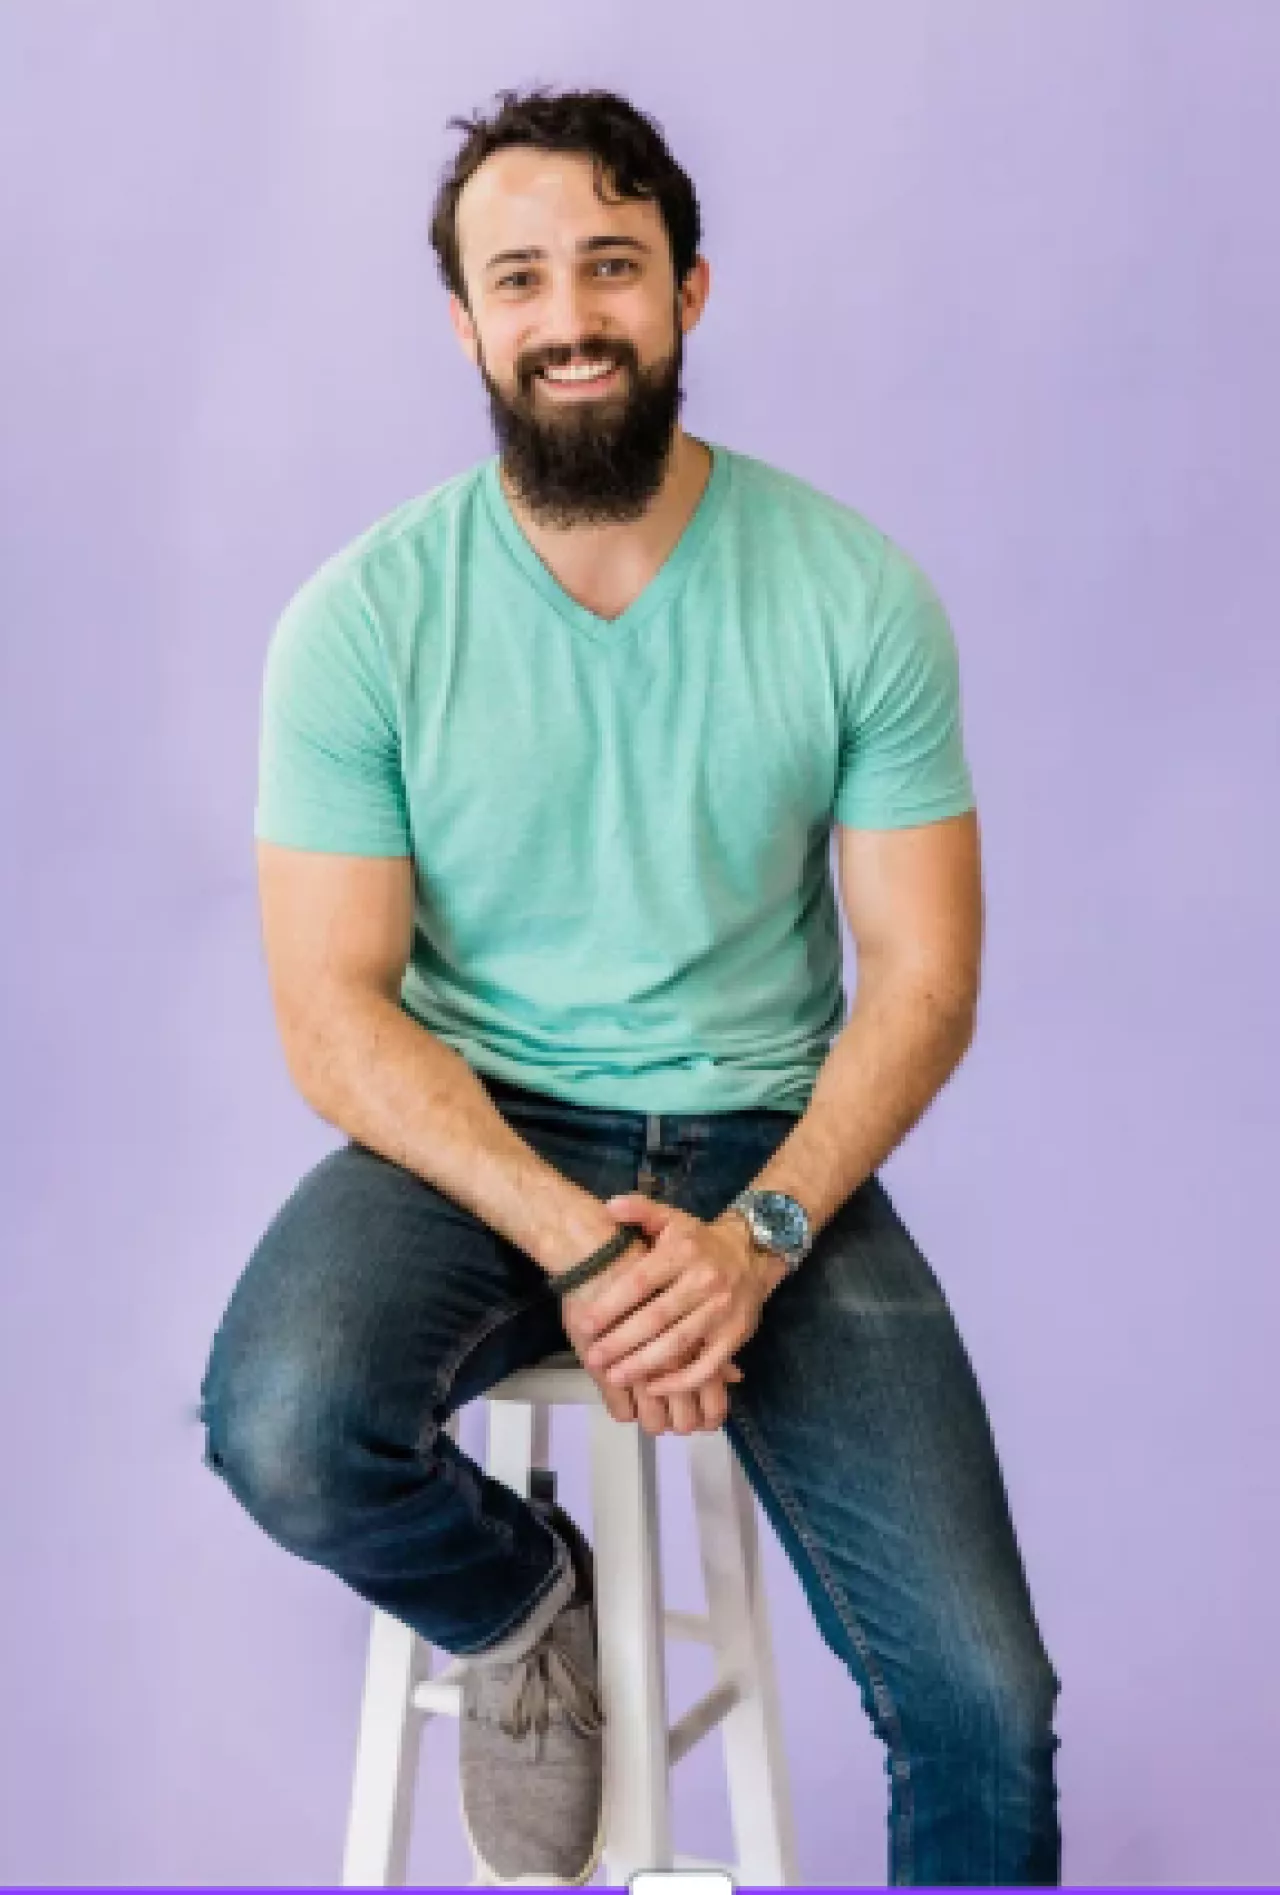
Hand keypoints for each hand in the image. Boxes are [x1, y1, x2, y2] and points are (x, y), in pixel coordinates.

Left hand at [558, 1228, 742, 1434]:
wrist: (753, 1253)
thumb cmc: (699, 1241)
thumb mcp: (672, 1218)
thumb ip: (640, 1210)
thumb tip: (608, 1207)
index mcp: (683, 1252)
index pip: (641, 1281)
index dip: (611, 1304)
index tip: (584, 1324)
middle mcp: (704, 1281)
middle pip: (656, 1318)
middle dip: (621, 1341)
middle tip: (593, 1358)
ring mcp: (722, 1311)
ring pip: (679, 1344)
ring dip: (644, 1365)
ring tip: (614, 1376)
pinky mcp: (735, 1336)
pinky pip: (707, 1366)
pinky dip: (680, 1381)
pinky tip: (654, 1388)